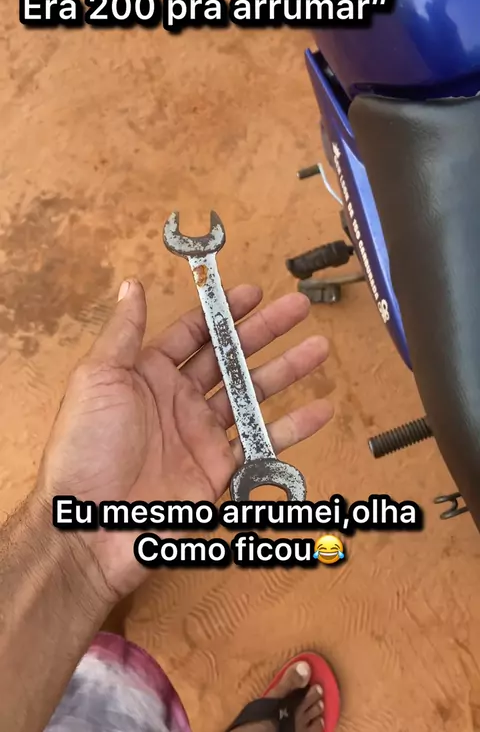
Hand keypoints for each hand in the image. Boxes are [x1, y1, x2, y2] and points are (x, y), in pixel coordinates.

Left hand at [36, 280, 331, 599]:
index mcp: (149, 373)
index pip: (194, 332)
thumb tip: (132, 285)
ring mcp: (202, 434)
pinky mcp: (219, 470)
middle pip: (231, 356)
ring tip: (318, 347)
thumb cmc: (85, 448)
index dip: (224, 311)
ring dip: (287, 370)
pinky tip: (320, 409)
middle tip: (297, 308)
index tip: (254, 292)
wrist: (90, 526)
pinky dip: (294, 427)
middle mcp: (179, 400)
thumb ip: (123, 331)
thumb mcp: (97, 378)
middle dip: (266, 331)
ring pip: (253, 393)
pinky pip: (263, 442)